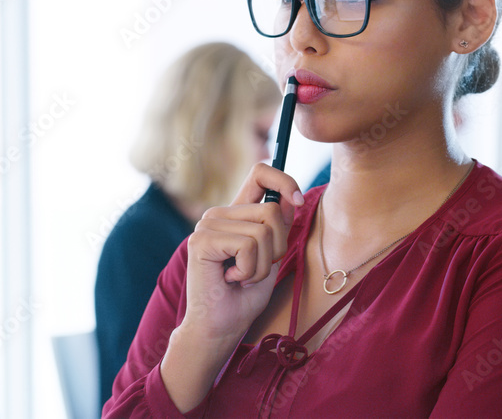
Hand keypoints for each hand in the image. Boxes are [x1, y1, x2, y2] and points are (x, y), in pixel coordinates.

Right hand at [160, 163, 303, 410]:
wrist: (219, 329)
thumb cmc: (243, 298)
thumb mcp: (270, 257)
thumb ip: (278, 228)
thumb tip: (292, 198)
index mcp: (235, 214)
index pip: (260, 173)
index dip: (284, 180)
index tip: (298, 200)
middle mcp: (218, 214)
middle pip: (272, 210)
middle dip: (277, 247)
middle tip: (255, 270)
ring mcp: (208, 225)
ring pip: (263, 230)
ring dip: (262, 265)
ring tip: (242, 278)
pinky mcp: (203, 240)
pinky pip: (248, 245)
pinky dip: (250, 270)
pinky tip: (231, 280)